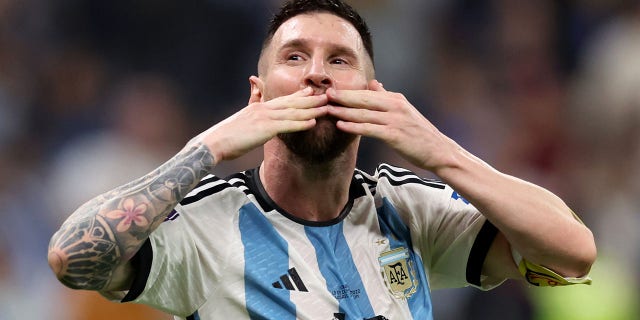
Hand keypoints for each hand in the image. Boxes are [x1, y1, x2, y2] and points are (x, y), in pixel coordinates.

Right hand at [190, 85, 328, 163]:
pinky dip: (301, 123)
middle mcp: (263, 109)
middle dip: (310, 99)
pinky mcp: (264, 129)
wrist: (213, 143)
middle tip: (326, 95)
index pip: (282, 100)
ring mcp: (264, 118)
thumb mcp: (241, 118)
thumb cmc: (226, 136)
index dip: (298, 95)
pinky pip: (286, 125)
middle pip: (291, 103)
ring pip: (292, 112)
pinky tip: (313, 123)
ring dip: (311, 110)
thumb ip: (250, 106)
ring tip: (326, 107)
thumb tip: (253, 96)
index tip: (311, 90)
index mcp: (258, 107)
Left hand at [326, 80, 457, 170]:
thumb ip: (387, 97)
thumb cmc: (420, 134)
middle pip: (363, 99)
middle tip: (324, 95)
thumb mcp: (405, 111)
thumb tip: (374, 84)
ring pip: (364, 113)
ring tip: (327, 109)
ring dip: (343, 111)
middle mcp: (395, 106)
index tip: (332, 90)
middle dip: (342, 97)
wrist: (438, 151)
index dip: (349, 92)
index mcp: (396, 99)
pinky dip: (354, 126)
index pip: (368, 93)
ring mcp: (395, 120)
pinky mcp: (394, 134)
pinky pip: (369, 128)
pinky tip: (341, 125)